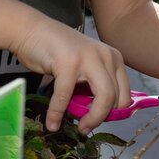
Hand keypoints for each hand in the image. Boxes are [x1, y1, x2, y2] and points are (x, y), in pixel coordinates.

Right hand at [11, 16, 130, 132]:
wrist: (33, 30)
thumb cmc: (58, 52)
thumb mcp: (86, 65)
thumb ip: (95, 84)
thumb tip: (99, 115)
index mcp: (113, 57)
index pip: (124, 92)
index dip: (115, 112)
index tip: (102, 122)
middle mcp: (105, 56)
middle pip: (115, 97)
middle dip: (102, 118)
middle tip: (88, 127)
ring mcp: (88, 58)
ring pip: (102, 97)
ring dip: (91, 119)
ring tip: (80, 128)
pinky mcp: (68, 63)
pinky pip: (65, 97)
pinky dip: (57, 113)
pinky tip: (52, 123)